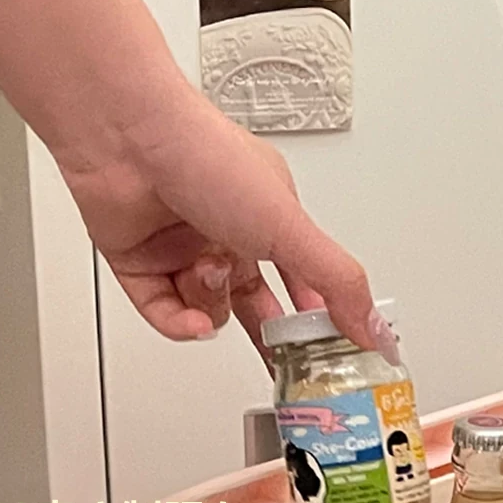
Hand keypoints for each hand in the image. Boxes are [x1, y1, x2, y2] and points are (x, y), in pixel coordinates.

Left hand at [58, 81, 396, 358]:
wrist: (126, 134)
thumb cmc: (206, 155)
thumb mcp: (291, 228)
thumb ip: (338, 283)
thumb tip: (377, 328)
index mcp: (270, 219)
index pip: (305, 285)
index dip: (317, 324)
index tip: (330, 358)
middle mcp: (228, 233)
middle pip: (257, 309)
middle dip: (269, 340)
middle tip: (282, 367)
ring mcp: (183, 251)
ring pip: (210, 313)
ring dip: (211, 304)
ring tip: (207, 274)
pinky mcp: (142, 265)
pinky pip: (166, 316)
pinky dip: (179, 323)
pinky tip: (190, 318)